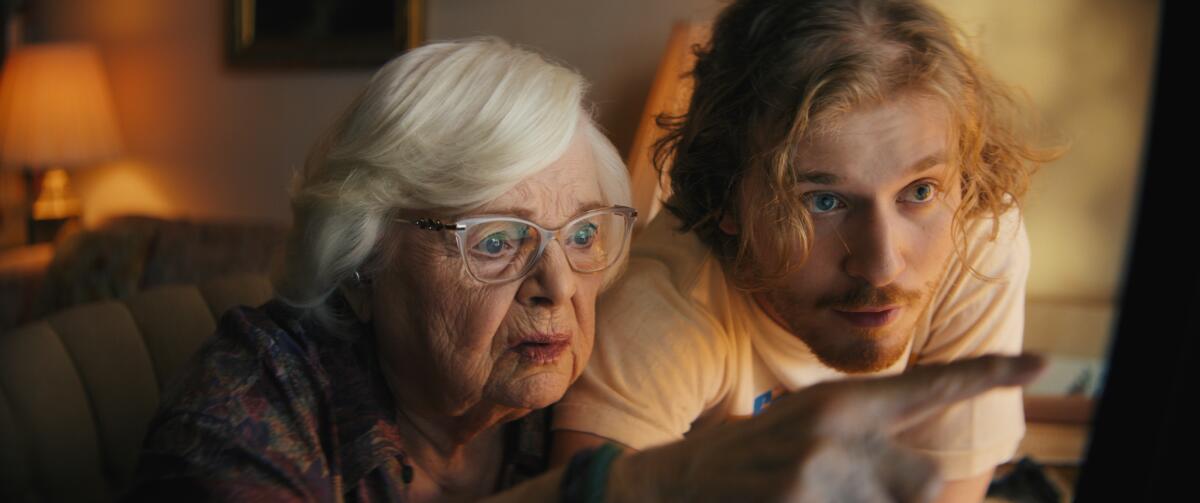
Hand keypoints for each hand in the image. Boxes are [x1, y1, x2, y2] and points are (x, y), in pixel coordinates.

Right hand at [610, 353, 1044, 502]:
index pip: (926, 386)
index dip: (986, 373)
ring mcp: (818, 474)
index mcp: (838, 404)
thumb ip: (864, 439)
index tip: (1041, 362)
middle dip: (901, 494)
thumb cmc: (744, 460)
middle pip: (924, 481)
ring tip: (811, 492)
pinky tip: (798, 499)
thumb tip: (924, 476)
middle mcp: (835, 432)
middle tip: (845, 487)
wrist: (671, 486)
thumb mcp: (802, 428)